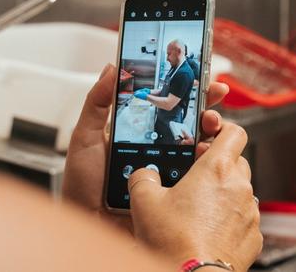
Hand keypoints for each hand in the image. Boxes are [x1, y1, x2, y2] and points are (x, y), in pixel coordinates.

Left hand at [62, 64, 229, 230]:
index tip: (203, 78)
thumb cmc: (82, 187)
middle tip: (212, 105)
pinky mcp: (179, 192)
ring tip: (209, 130)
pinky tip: (205, 155)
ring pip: (202, 148)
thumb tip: (112, 68)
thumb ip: (97, 102)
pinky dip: (209, 163)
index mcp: (142, 132)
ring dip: (211, 135)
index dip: (189, 91)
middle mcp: (162, 150)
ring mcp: (173, 171)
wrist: (86, 226)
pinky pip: (200, 175)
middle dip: (208, 111)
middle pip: (194, 124)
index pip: (171, 106)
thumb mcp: (85, 138)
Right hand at [128, 122, 261, 271]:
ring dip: (224, 193)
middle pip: (236, 161)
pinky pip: (244, 218)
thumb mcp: (145, 203)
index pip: (234, 132)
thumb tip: (144, 175)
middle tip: (195, 174)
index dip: (223, 129)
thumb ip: (144, 178)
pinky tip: (209, 230)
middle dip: (218, 163)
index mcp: (217, 169)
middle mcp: (240, 186)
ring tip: (198, 207)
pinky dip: (231, 219)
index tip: (210, 133)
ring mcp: (250, 212)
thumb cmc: (173, 242)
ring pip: (241, 191)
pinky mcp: (254, 235)